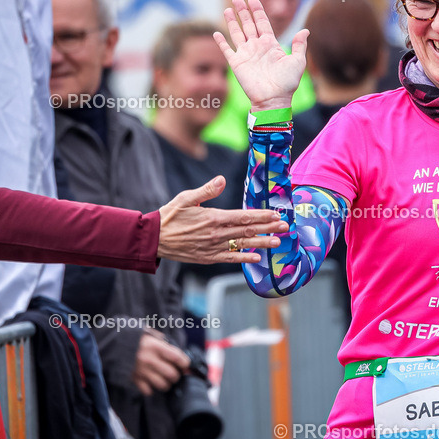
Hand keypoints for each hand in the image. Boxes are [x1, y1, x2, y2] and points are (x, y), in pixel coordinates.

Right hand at [132, 331, 189, 395]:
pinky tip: (150, 382)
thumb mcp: (148, 333)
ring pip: (162, 385)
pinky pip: (148, 391)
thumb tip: (175, 349)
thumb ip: (162, 340)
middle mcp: (150, 360)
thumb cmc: (132, 338)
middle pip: (172, 374)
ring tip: (164, 379)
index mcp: (155, 346)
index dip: (185, 363)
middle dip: (176, 375)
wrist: (111, 345)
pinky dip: (151, 388)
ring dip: (166, 383)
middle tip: (174, 372)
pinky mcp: (134, 379)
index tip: (185, 364)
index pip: (177, 358)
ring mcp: (142, 371)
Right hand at [157, 176, 287, 263]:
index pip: (243, 216)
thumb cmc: (169, 216)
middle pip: (247, 230)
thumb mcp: (186, 198)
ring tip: (277, 242)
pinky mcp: (208, 258)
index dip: (261, 216)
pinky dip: (244, 259)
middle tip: (285, 227)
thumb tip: (221, 179)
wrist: (153, 239)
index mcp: (213, 218)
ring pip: (242, 245)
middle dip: (268, 228)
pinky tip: (257, 258)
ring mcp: (213, 248)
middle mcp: (216, 234)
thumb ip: (206, 190)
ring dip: (261, 243)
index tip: (275, 214)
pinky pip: (230, 259)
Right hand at [214, 0, 308, 110]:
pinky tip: (216, 32)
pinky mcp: (237, 63)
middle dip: (243, 11)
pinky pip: (227, 50)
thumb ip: (299, 45)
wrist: (274, 99)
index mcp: (270, 44)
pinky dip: (221, 42)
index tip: (253, 0)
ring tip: (228, 8)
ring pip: (237, 33)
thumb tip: (305, 30)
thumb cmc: (287, 82)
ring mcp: (246, 54)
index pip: (262, 23)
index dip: (258, 11)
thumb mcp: (297, 61)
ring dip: (232, 21)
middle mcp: (257, 47)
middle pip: (248, 24)